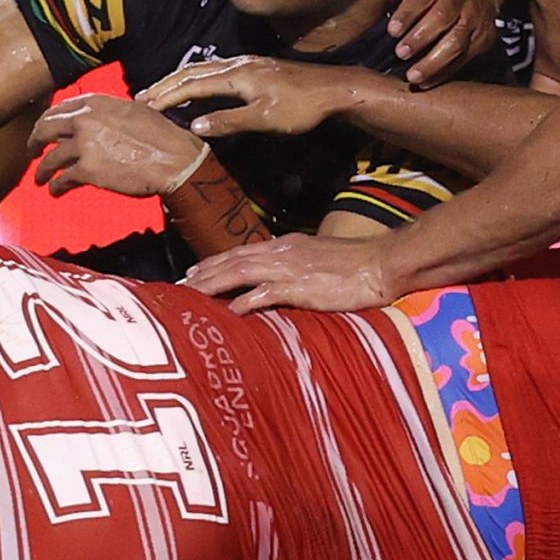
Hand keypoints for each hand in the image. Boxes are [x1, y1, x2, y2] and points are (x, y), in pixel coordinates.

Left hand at [29, 94, 208, 198]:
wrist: (174, 159)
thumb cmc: (162, 137)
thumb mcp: (135, 110)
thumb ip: (109, 113)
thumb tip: (98, 119)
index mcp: (96, 103)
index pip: (59, 109)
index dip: (47, 122)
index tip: (44, 130)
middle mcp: (85, 120)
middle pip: (46, 129)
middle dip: (34, 141)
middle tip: (32, 151)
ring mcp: (84, 145)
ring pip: (50, 158)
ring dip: (42, 169)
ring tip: (39, 178)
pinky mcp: (88, 170)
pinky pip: (63, 178)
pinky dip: (56, 186)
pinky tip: (55, 191)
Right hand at [136, 55, 358, 138]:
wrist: (333, 89)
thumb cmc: (301, 106)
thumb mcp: (264, 119)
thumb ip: (229, 121)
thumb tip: (193, 126)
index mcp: (236, 76)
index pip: (191, 84)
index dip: (166, 96)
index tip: (144, 106)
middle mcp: (237, 65)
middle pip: (192, 72)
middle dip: (165, 85)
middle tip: (140, 97)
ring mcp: (246, 64)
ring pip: (203, 69)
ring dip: (179, 80)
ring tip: (160, 92)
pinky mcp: (254, 68)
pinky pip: (215, 71)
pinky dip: (196, 78)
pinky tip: (196, 87)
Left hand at [183, 233, 393, 313]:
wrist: (381, 263)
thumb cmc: (355, 265)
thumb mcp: (317, 258)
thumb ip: (295, 264)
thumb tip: (278, 276)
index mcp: (285, 246)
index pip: (240, 252)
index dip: (213, 263)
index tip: (192, 274)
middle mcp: (281, 253)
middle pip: (231, 261)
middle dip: (203, 275)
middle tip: (177, 288)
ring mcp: (289, 269)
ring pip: (239, 273)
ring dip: (212, 286)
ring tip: (190, 298)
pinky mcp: (300, 287)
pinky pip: (265, 294)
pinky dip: (244, 302)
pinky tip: (228, 313)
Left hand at [376, 0, 498, 85]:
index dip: (407, 13)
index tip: (392, 30)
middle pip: (442, 18)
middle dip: (420, 38)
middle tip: (401, 53)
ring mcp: (475, 20)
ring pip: (456, 42)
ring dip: (433, 62)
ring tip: (413, 76)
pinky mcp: (482, 39)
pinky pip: (464, 59)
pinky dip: (444, 73)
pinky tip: (426, 82)